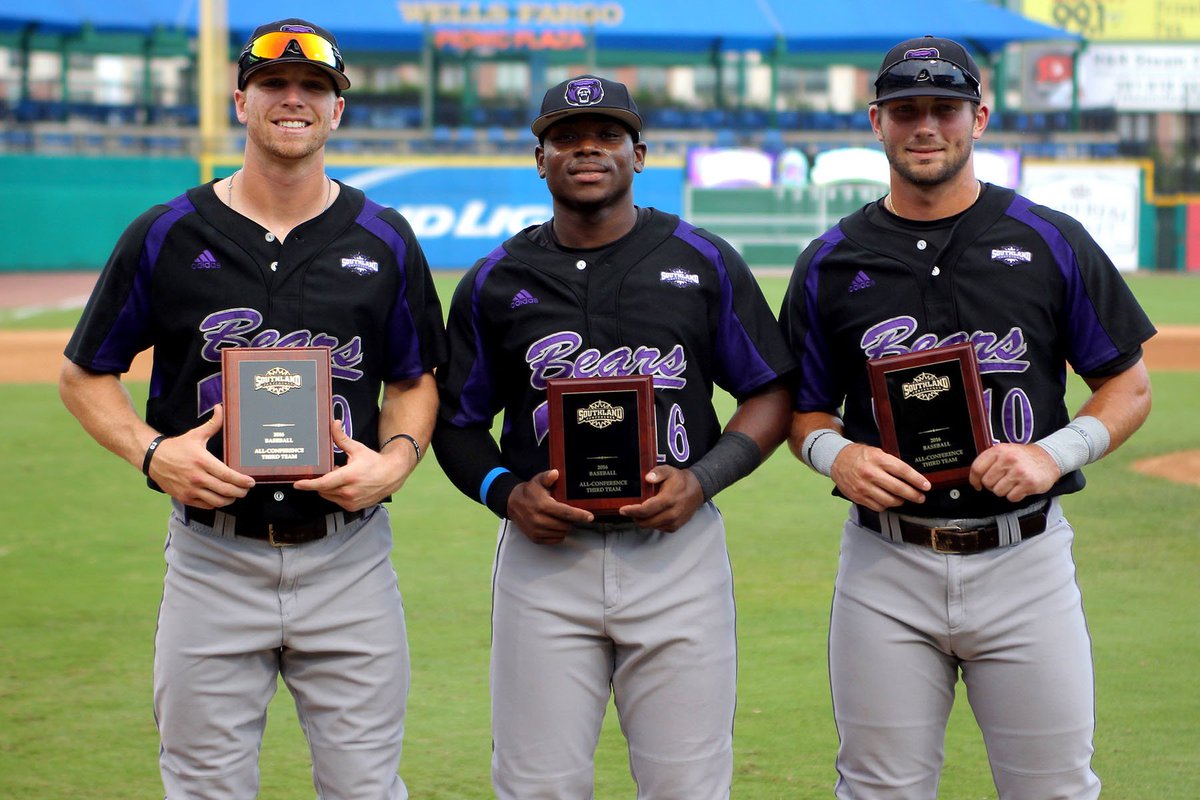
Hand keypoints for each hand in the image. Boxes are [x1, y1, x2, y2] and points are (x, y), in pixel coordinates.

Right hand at [149, 404, 254, 508]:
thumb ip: (213, 423)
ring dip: (230, 499)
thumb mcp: (196, 434)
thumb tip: (221, 408)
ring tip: (235, 494)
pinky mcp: (185, 498)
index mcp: (202, 461)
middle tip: (246, 489)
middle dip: (240, 492)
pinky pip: (206, 505)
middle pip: (226, 490)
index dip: (242, 481)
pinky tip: (220, 498)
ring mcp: (190, 489)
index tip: (251, 482)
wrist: (153, 458)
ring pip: (217, 501)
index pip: (228, 475)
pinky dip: (216, 503)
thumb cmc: (176, 447)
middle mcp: (197, 477)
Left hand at [294, 420, 413, 511]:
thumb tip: (333, 424)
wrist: (392, 475)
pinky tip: (346, 485)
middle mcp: (349, 492)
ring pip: (328, 496)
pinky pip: (336, 501)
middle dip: (322, 481)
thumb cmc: (375, 462)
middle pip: (323, 489)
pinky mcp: (353, 507)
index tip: (297, 484)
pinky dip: (336, 494)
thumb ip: (341, 438)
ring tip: (341, 477)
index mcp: (348, 476)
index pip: (322, 483)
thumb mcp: (357, 449)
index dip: (308, 484)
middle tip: (333, 471)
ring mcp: (351, 501)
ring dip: (329, 488)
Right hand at [506, 470, 593, 544]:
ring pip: (561, 533)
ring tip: (561, 518)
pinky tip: (555, 525)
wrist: (512, 503)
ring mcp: (536, 530)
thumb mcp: (538, 481)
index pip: (566, 513)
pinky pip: (555, 539)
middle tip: (569, 513)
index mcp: (542, 505)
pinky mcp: (535, 538)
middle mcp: (539, 520)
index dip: (580, 515)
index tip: (590, 517)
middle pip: (566, 525)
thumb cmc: (529, 492)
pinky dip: (559, 534)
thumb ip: (547, 477)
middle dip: (572, 520)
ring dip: (565, 527)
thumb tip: (555, 473)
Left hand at [618, 466, 703, 531]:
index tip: (622, 509)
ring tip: (639, 511)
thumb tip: (647, 478)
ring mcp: (674, 522)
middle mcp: (671, 514)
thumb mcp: (669, 470)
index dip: (632, 511)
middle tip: (629, 510)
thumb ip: (658, 472)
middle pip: (646, 522)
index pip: (645, 510)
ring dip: (642, 520)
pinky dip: (651, 523)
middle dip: (634, 517)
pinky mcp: (675, 527)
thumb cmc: (680, 480)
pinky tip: (651, 514)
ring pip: (650, 526)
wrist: (698, 490)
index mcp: (668, 500)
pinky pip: (657, 528)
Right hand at [830, 443, 929, 511]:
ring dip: (900, 501)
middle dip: (913, 495)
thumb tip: (911, 476)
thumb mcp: (876, 452)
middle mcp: (870, 473)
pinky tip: (887, 500)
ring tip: (902, 498)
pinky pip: (878, 506)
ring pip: (889, 500)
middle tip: (920, 497)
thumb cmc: (859, 455)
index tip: (926, 486)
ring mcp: (864, 487)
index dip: (917, 480)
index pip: (902, 471)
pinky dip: (886, 505)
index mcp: (877, 459)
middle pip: (898, 488)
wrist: (836, 460)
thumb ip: (891, 463)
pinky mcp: (858, 497)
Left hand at [969, 443, 1060, 502]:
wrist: (1049, 458)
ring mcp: (1019, 472)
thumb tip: (975, 477)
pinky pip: (1011, 497)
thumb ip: (989, 461)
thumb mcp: (1005, 451)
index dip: (974, 479)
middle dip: (993, 485)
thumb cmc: (1024, 457)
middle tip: (1002, 480)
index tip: (977, 485)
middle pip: (987, 482)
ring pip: (998, 491)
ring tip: (1013, 482)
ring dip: (1004, 490)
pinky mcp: (1028, 483)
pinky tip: (1020, 487)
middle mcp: (1008, 460)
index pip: (977, 468)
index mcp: (999, 450)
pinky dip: (1015, 495)